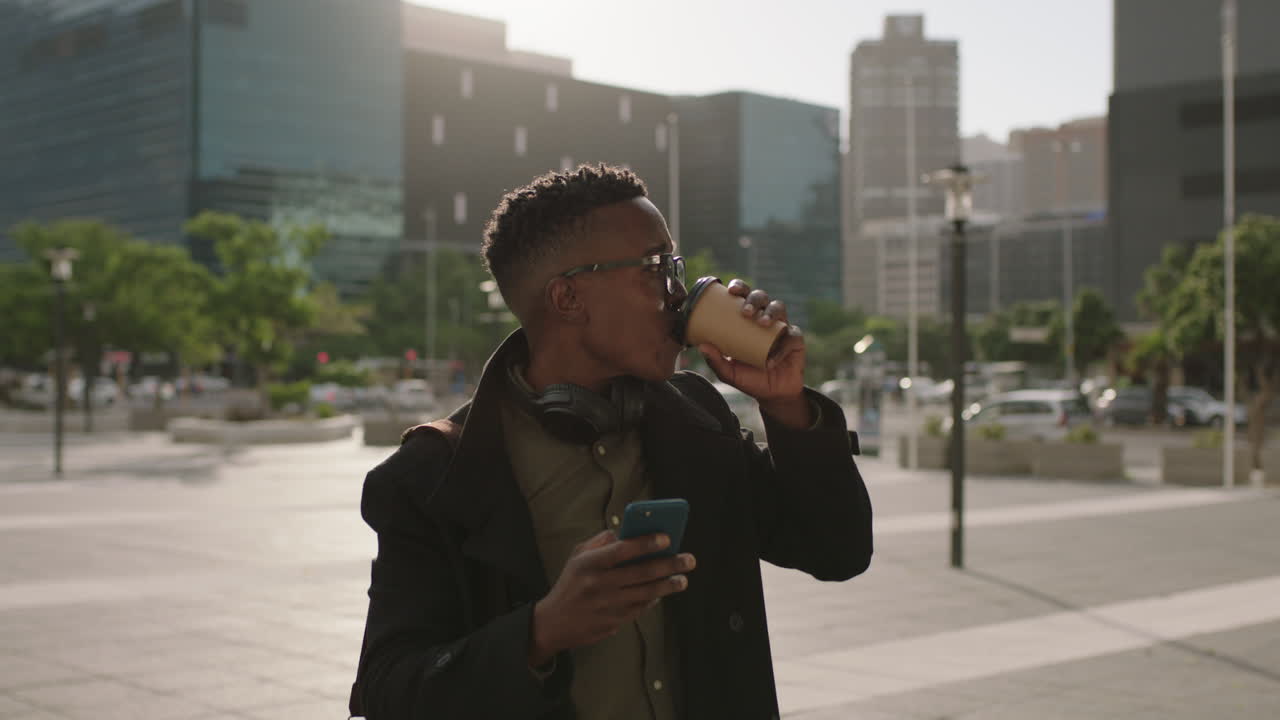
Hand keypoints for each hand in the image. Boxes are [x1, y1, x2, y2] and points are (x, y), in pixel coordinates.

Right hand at [528, 530, 695, 666]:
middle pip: (641, 573)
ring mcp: (607, 605)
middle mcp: (599, 585)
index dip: (644, 543)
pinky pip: (640, 608)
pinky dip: (654, 599)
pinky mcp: (614, 622)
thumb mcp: (576, 557)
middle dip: (668, 565)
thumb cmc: (570, 585)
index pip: (620, 550)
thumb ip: (600, 542)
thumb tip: (625, 531)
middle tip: (688, 559)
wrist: (553, 623)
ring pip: (645, 593)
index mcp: (588, 564)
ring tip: (683, 579)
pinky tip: (664, 591)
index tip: (666, 538)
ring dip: (668, 586)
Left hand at [699, 280, 806, 412]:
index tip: (731, 290)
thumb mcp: (729, 372)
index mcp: (747, 319)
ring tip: (761, 323)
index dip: (739, 286)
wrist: (772, 394)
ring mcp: (781, 327)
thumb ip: (716, 360)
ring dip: (770, 312)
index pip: (743, 296)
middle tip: (745, 311)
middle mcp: (765, 318)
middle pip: (762, 297)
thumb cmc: (749, 378)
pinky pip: (791, 337)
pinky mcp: (795, 340)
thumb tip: (702, 346)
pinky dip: (781, 347)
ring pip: (779, 307)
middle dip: (754, 299)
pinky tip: (771, 359)